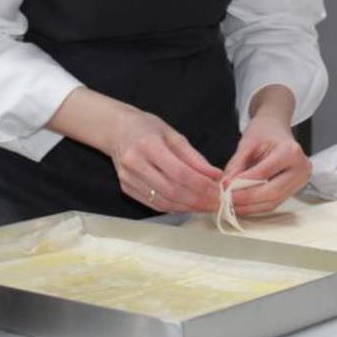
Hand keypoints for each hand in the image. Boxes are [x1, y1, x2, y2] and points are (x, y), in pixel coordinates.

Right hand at [50, 88, 220, 212]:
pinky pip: (154, 204)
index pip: (179, 172)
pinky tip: (188, 206)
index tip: (219, 190)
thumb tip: (216, 176)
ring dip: (188, 207)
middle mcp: (135, 164)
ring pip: (163, 202)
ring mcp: (127, 178)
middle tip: (216, 203)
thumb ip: (194, 157)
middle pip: (171, 190)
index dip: (201, 185)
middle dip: (198, 200)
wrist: (116, 130)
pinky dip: (174, 208)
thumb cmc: (147, 128)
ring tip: (206, 206)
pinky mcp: (126, 188)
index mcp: (148, 145)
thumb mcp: (173, 134)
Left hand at [223, 89, 309, 215]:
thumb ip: (236, 165)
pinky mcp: (294, 190)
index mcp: (290, 152)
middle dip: (246, 199)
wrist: (276, 129)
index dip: (242, 184)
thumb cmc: (264, 132)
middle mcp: (300, 169)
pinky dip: (256, 206)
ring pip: (272, 202)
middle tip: (227, 200)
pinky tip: (242, 205)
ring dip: (250, 207)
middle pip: (271, 193)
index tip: (225, 187)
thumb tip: (226, 186)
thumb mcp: (247, 143)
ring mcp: (300, 181)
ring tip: (231, 204)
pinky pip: (274, 203)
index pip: (263, 174)